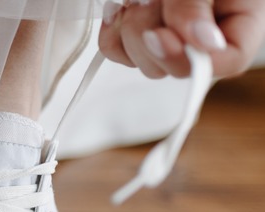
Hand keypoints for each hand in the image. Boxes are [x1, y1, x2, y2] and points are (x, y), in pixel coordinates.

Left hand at [99, 0, 264, 77]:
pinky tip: (120, 7)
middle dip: (154, 36)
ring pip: (143, 60)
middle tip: (150, 0)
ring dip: (133, 27)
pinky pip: (117, 50)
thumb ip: (198, 3)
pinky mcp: (138, 35)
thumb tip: (202, 41)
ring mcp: (168, 36)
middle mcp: (201, 35)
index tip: (164, 37)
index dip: (195, 59)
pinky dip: (113, 29)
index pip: (229, 60)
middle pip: (176, 67)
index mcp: (236, 19)